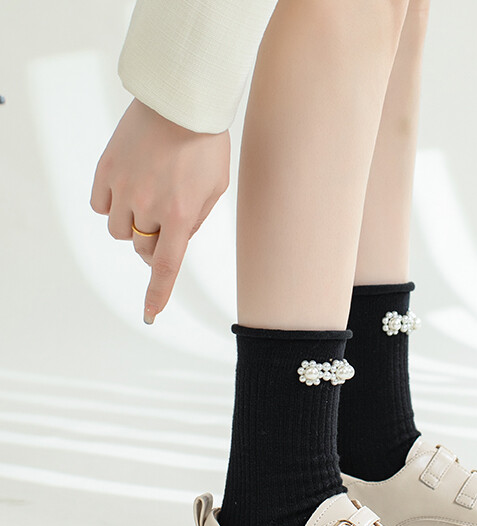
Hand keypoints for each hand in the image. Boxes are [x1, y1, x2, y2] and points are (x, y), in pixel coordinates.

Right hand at [90, 98, 230, 323]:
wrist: (179, 100)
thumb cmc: (206, 144)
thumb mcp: (215, 188)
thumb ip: (196, 219)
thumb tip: (177, 240)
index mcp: (182, 215)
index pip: (166, 266)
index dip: (157, 293)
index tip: (150, 314)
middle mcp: (149, 206)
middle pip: (142, 249)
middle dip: (154, 244)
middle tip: (166, 221)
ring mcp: (124, 188)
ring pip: (119, 231)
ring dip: (132, 225)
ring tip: (148, 198)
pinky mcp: (105, 170)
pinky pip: (99, 206)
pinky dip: (111, 205)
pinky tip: (127, 188)